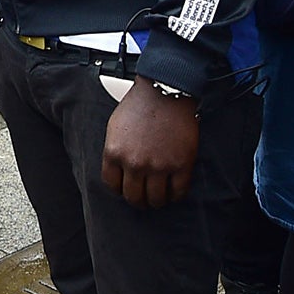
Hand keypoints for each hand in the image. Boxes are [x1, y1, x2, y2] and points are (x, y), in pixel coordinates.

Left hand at [102, 78, 199, 207]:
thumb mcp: (115, 128)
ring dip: (157, 201)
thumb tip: (118, 174)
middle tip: (144, 198)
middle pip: (133, 197)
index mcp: (114, 153)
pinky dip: (176, 195)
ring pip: (156, 199)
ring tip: (159, 197)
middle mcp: (134, 163)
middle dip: (138, 200)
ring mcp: (159, 166)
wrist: (166, 91)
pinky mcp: (181, 165)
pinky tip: (174, 191)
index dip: (120, 190)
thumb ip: (114, 152)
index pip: (112, 185)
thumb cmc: (139, 106)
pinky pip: (178, 192)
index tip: (126, 189)